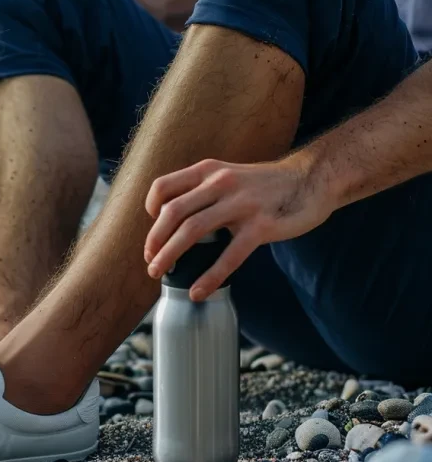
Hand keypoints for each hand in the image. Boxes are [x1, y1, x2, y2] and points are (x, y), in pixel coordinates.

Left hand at [143, 157, 333, 299]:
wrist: (312, 180)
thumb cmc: (265, 185)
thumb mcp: (228, 175)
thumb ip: (202, 191)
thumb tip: (172, 220)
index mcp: (208, 171)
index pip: (163, 187)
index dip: (150, 210)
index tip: (153, 230)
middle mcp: (220, 183)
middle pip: (172, 212)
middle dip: (155, 240)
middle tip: (150, 260)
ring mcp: (241, 204)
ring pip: (192, 230)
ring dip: (169, 255)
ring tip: (158, 273)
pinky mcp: (261, 226)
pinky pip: (229, 255)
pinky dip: (209, 277)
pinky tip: (198, 291)